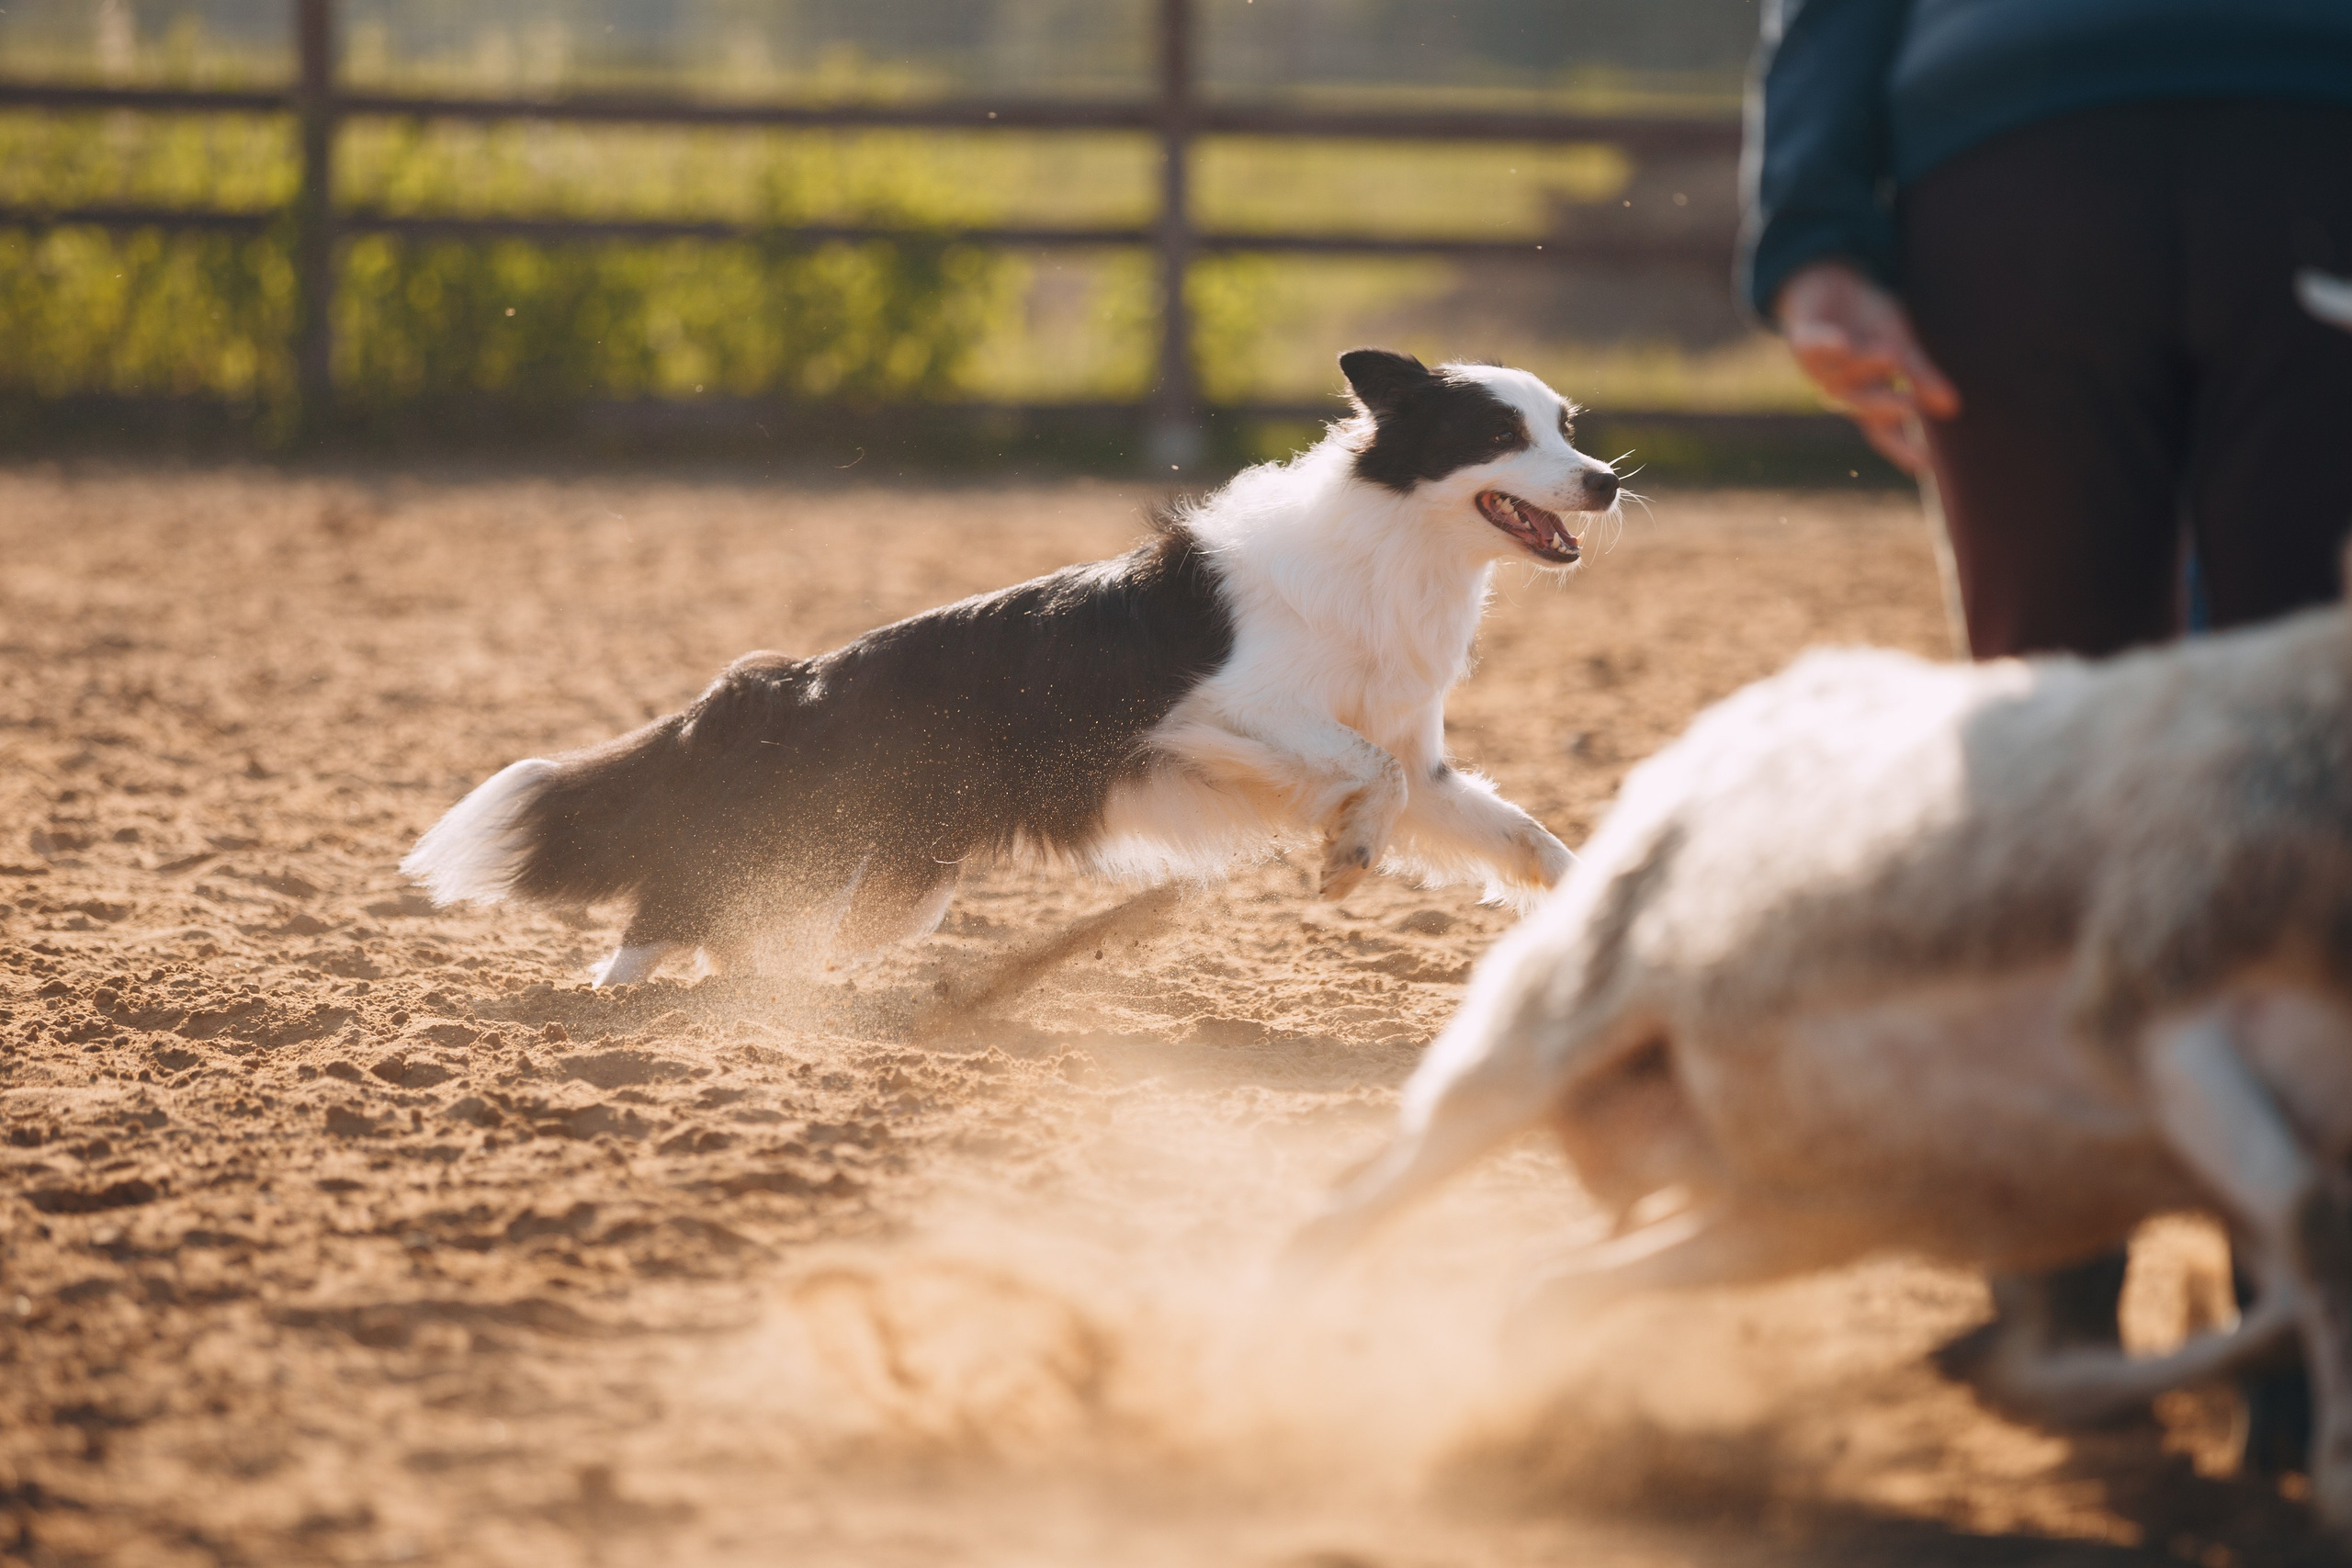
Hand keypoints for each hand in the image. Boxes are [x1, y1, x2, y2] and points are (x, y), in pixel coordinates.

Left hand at [1775, 260, 1960, 475]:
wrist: (1832, 282)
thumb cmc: (1870, 320)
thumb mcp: (1901, 345)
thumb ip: (1921, 376)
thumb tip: (1952, 408)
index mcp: (1869, 395)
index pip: (1887, 430)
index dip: (1903, 448)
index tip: (1925, 465)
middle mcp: (1842, 389)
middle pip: (1862, 406)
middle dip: (1884, 406)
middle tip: (1910, 406)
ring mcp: (1819, 369)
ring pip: (1843, 376)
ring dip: (1867, 364)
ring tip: (1893, 351)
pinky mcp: (1802, 343)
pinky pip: (1813, 348)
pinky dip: (1826, 345)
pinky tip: (1842, 343)